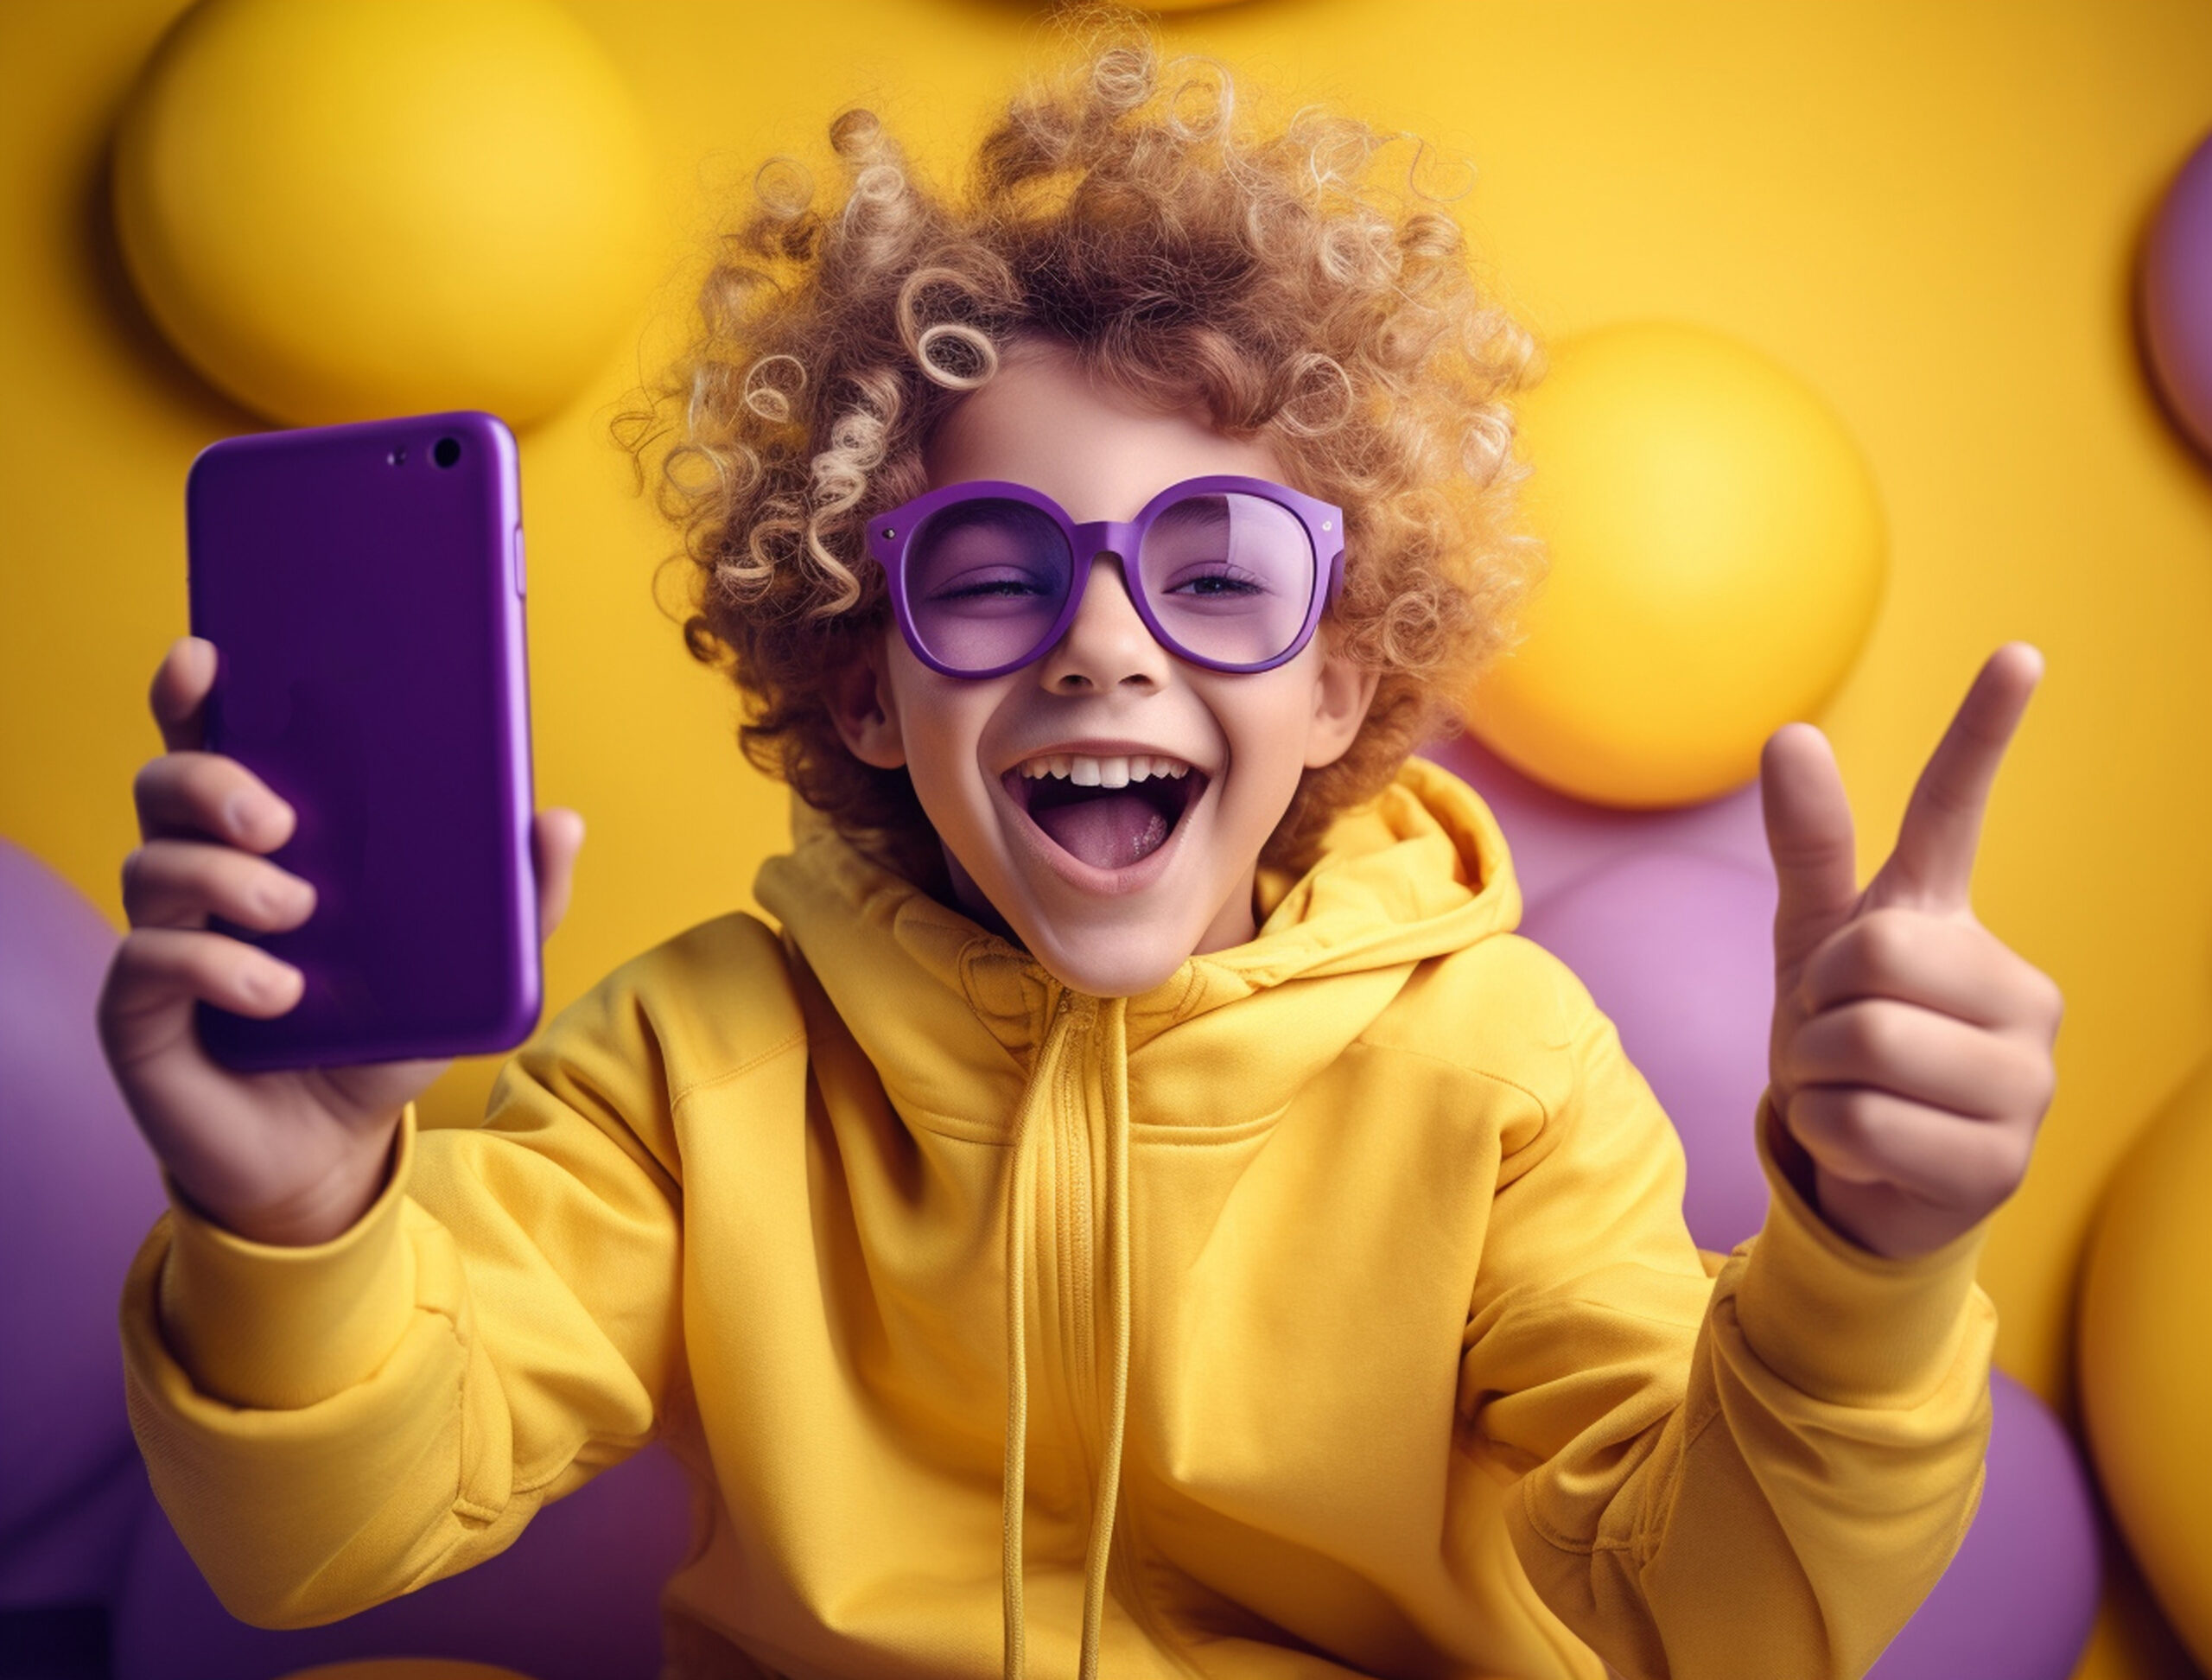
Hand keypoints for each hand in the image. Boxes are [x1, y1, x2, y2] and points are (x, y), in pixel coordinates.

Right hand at [97, 636, 586, 1245]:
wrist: (334, 1150)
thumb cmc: (384, 1035)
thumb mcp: (468, 968)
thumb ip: (519, 899)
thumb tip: (559, 819)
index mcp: (267, 838)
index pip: (213, 741)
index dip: (195, 692)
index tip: (209, 655)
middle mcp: (202, 872)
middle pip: (165, 783)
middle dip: (213, 781)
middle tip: (281, 821)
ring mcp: (163, 937)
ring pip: (153, 865)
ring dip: (228, 880)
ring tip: (298, 917)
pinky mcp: (138, 1009)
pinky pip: (148, 959)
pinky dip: (214, 965)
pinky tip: (274, 991)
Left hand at [1759, 643, 2061, 1258]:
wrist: (1865, 1175)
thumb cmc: (1844, 1045)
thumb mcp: (1813, 947)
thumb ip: (1809, 851)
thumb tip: (1792, 733)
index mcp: (1958, 926)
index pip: (1957, 816)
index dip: (1980, 733)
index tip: (2017, 652)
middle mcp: (2018, 994)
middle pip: (1872, 956)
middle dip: (1815, 1006)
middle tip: (1828, 1038)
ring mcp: (2026, 1082)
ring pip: (1864, 1044)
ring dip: (1814, 1075)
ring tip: (1845, 1092)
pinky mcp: (2002, 1163)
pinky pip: (1861, 1123)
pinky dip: (1825, 1135)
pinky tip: (1857, 1143)